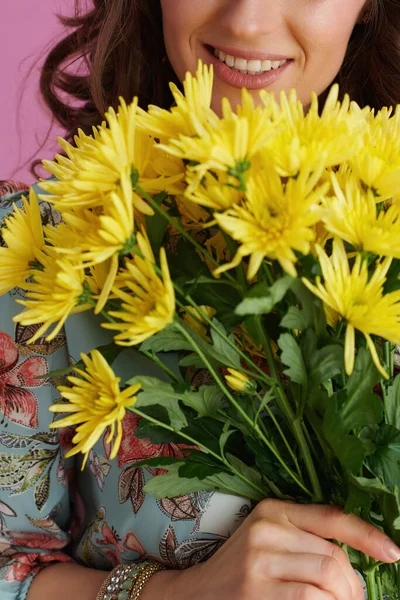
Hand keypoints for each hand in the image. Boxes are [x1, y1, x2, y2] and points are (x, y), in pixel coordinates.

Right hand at [165, 499, 399, 599]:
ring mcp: (259, 561)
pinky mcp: (256, 592)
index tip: (393, 552)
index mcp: (273, 509)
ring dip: (343, 599)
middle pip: (333, 557)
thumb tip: (355, 564)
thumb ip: (305, 540)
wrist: (197, 592)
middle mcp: (266, 529)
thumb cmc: (242, 567)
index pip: (330, 517)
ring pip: (326, 580)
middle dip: (353, 585)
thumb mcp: (269, 540)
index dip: (367, 535)